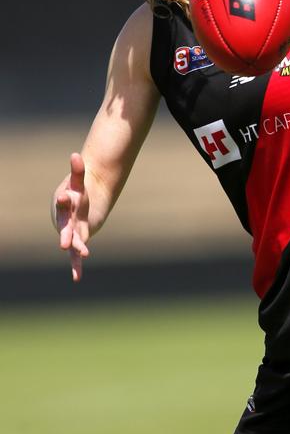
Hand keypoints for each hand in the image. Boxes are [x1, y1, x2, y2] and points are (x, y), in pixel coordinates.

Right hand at [53, 152, 89, 281]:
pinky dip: (77, 265)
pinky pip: (76, 254)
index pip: (65, 201)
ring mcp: (71, 230)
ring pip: (72, 240)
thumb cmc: (80, 191)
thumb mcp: (80, 181)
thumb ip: (78, 170)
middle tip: (64, 242)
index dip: (65, 199)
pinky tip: (77, 278)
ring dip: (75, 247)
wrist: (79, 203)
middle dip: (66, 233)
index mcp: (65, 203)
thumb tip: (76, 155)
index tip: (66, 196)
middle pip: (66, 225)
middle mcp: (65, 219)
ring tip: (78, 254)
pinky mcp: (79, 239)